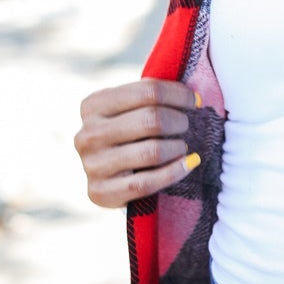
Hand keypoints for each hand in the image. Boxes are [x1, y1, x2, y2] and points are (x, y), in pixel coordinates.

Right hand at [75, 79, 200, 207]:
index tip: (195, 101)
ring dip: (177, 147)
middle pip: (151, 120)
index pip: (148, 91)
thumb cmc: (127, 136)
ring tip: (182, 146)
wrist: (107, 177)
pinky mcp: (100, 192)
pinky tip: (188, 164)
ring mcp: (92, 165)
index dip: (179, 95)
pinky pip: (147, 183)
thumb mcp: (129, 110)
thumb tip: (193, 96)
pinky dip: (175, 172)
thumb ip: (151, 97)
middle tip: (186, 125)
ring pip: (152, 152)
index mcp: (93, 105)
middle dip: (179, 121)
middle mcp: (87, 134)